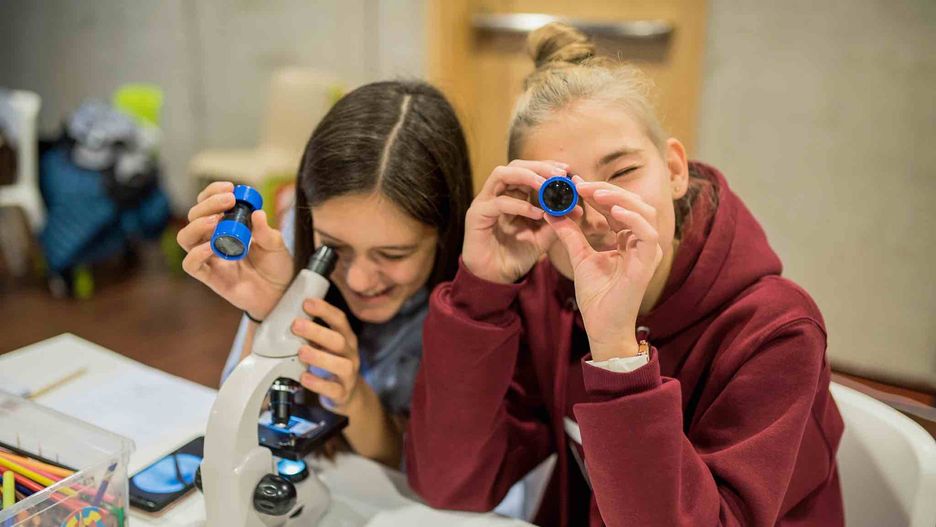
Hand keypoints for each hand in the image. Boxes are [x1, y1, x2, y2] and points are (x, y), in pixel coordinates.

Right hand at [178, 182, 293, 318]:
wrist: (281, 294)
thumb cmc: (276, 267)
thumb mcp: (276, 245)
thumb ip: (266, 231)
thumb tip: (257, 213)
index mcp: (227, 227)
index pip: (208, 205)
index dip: (212, 193)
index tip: (229, 188)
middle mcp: (214, 240)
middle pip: (193, 217)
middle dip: (207, 204)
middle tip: (228, 201)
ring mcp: (210, 258)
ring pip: (185, 238)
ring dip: (197, 225)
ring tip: (216, 221)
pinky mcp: (210, 277)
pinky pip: (191, 265)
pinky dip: (196, 253)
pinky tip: (212, 247)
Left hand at [294, 297, 364, 415]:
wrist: (348, 394)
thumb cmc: (331, 363)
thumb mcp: (326, 346)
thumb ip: (312, 334)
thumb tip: (284, 317)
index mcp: (346, 338)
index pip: (340, 320)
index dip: (325, 310)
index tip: (307, 302)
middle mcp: (350, 354)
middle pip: (339, 340)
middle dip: (318, 332)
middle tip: (296, 325)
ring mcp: (349, 375)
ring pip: (341, 365)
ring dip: (320, 357)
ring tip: (301, 352)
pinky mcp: (343, 393)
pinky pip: (334, 389)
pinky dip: (318, 383)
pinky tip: (304, 378)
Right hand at [462, 160, 566, 283]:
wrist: (496, 278)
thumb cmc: (517, 254)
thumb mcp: (542, 236)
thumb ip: (556, 222)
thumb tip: (577, 209)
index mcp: (512, 194)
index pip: (528, 169)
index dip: (547, 167)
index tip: (567, 171)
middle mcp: (496, 193)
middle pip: (515, 166)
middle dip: (539, 167)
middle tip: (560, 174)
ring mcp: (484, 202)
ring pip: (501, 174)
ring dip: (526, 176)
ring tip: (546, 185)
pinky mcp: (476, 215)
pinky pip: (498, 203)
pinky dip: (519, 205)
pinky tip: (536, 213)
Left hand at [545, 176, 662, 360]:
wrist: (601, 325)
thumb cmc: (596, 295)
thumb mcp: (579, 256)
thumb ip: (570, 233)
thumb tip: (552, 211)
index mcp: (628, 238)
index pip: (617, 206)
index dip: (598, 192)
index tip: (575, 183)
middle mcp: (641, 241)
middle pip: (633, 203)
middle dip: (608, 190)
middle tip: (581, 184)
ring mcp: (647, 251)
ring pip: (644, 212)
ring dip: (620, 198)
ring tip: (594, 193)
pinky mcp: (648, 262)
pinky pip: (647, 233)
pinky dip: (632, 219)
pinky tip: (613, 211)